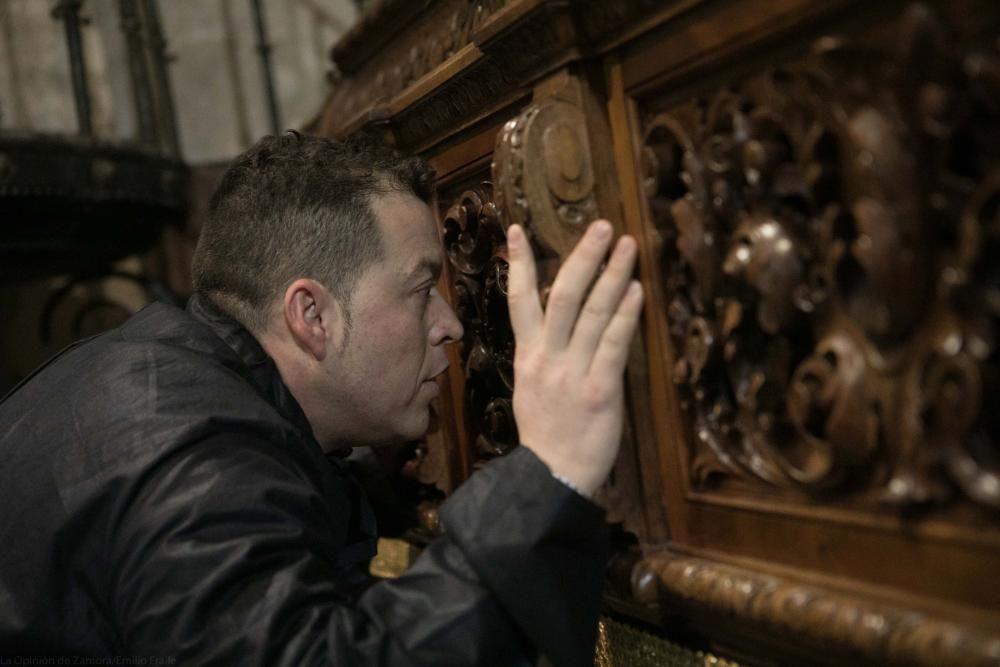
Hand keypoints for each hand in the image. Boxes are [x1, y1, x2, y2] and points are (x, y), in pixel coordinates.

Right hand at [506, 219, 643, 495]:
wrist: (553, 476)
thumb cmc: (547, 435)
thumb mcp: (532, 389)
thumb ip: (546, 356)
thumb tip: (564, 326)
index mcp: (527, 357)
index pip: (518, 301)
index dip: (517, 264)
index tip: (516, 230)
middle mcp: (547, 358)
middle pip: (561, 295)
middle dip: (583, 257)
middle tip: (602, 226)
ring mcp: (572, 372)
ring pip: (591, 312)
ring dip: (612, 274)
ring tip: (628, 245)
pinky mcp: (599, 388)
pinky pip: (613, 343)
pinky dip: (626, 314)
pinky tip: (638, 290)